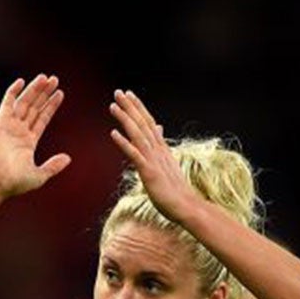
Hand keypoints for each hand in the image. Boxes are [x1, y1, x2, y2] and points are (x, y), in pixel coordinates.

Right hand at [0, 76, 71, 198]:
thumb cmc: (16, 183)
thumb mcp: (39, 175)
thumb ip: (53, 166)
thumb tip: (68, 158)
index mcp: (29, 142)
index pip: (42, 119)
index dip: (51, 106)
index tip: (60, 93)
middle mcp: (19, 131)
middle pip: (34, 107)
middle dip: (44, 93)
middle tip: (54, 79)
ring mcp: (9, 127)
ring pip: (24, 103)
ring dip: (34, 90)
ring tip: (44, 78)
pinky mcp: (0, 124)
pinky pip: (7, 105)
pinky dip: (12, 93)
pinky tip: (21, 82)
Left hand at [107, 90, 197, 226]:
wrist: (186, 207)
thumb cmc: (175, 190)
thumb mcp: (167, 164)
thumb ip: (161, 146)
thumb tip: (158, 129)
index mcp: (161, 148)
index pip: (149, 123)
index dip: (138, 108)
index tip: (129, 94)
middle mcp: (158, 150)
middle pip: (142, 123)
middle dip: (130, 107)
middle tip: (118, 91)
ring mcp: (154, 160)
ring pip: (138, 134)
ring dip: (125, 119)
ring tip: (113, 106)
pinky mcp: (149, 172)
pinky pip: (134, 155)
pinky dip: (124, 142)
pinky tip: (113, 133)